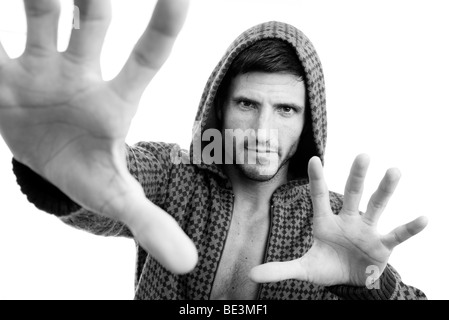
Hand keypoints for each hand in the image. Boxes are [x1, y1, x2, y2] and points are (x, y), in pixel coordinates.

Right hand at [0, 0, 196, 273]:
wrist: (48, 161)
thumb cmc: (89, 171)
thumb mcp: (117, 197)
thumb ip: (151, 225)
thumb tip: (189, 264)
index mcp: (114, 100)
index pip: (147, 59)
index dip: (164, 29)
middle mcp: (80, 72)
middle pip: (91, 23)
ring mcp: (39, 67)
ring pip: (39, 15)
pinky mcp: (1, 75)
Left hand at [250, 154, 427, 286]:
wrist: (349, 281)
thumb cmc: (327, 267)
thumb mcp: (303, 269)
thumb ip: (280, 269)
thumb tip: (251, 273)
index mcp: (325, 222)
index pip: (320, 197)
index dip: (317, 180)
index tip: (313, 159)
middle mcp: (348, 220)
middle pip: (353, 194)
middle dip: (357, 175)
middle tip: (364, 154)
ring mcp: (367, 231)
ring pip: (377, 206)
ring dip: (386, 190)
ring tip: (395, 170)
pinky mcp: (383, 245)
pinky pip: (398, 234)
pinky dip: (410, 227)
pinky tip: (424, 217)